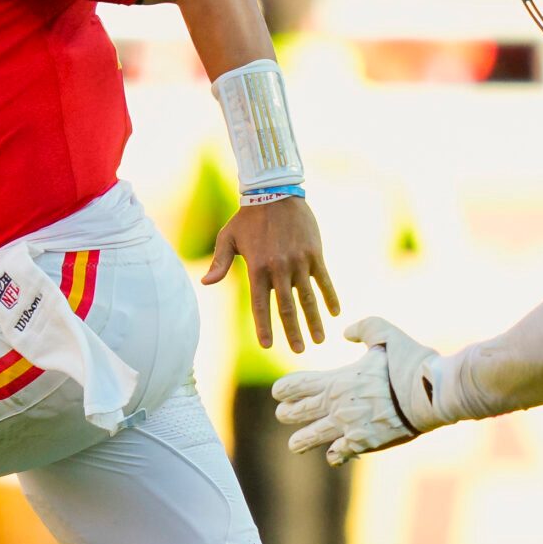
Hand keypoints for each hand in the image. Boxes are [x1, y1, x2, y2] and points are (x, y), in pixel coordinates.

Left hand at [201, 196, 339, 352]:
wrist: (275, 192)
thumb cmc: (248, 217)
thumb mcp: (228, 238)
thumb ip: (219, 263)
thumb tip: (206, 282)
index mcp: (257, 268)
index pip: (261, 305)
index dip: (264, 326)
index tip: (267, 345)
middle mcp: (278, 268)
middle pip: (287, 307)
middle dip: (293, 332)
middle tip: (298, 351)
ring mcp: (299, 262)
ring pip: (308, 298)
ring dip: (314, 321)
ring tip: (319, 340)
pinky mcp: (314, 253)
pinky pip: (324, 280)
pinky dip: (330, 297)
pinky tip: (336, 312)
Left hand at [272, 316, 440, 464]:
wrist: (431, 394)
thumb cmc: (410, 362)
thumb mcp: (385, 334)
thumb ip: (363, 328)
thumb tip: (347, 333)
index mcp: (337, 380)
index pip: (298, 386)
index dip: (284, 389)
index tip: (278, 392)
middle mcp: (337, 406)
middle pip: (298, 413)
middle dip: (287, 414)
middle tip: (283, 414)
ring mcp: (348, 427)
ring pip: (312, 438)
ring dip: (301, 441)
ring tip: (295, 445)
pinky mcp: (364, 444)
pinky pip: (340, 454)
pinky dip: (336, 455)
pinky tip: (334, 455)